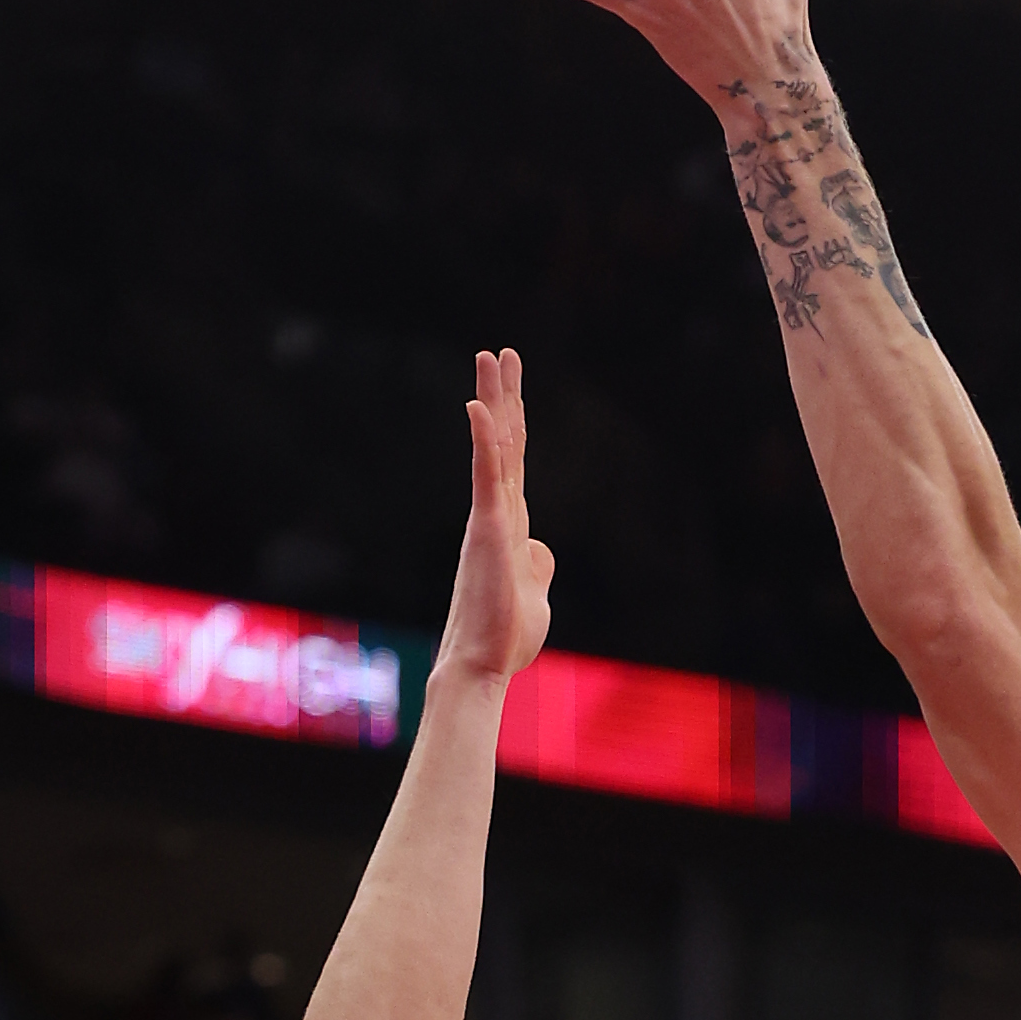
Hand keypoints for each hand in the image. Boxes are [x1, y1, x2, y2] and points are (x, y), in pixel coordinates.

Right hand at [438, 348, 554, 685]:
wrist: (482, 666)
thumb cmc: (504, 638)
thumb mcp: (534, 595)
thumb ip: (537, 567)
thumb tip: (540, 548)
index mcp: (509, 526)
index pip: (513, 463)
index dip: (513, 422)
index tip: (510, 387)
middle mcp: (496, 514)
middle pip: (503, 442)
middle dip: (501, 395)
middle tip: (498, 353)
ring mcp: (490, 519)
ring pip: (494, 448)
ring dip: (492, 400)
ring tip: (490, 359)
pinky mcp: (487, 531)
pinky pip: (487, 478)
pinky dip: (485, 442)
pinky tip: (480, 409)